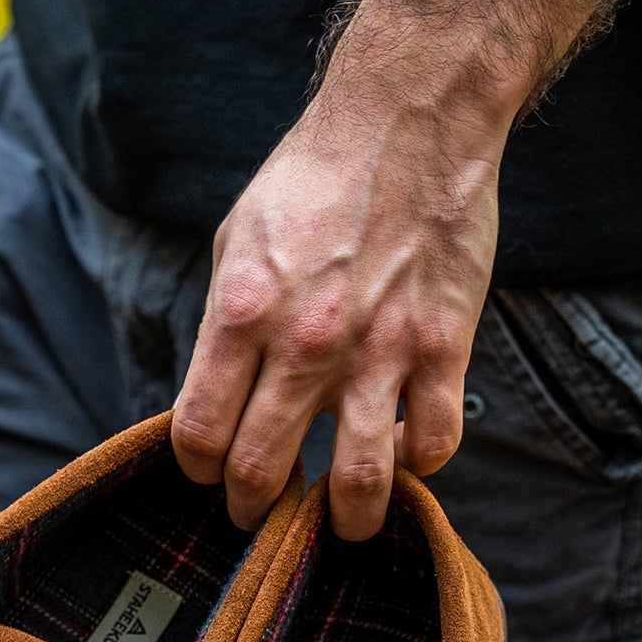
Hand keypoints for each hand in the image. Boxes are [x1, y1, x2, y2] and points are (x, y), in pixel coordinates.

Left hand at [169, 0, 641, 538]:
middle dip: (253, 506)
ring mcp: (379, 351)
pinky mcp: (443, 347)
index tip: (208, 473)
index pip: (199, 432)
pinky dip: (418, 465)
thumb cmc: (312, 178)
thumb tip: (216, 397)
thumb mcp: (236, 242)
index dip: (198, 469)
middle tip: (259, 513)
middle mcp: (305, 343)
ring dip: (346, 519)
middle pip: (261, 469)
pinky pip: (434, 442)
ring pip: (359, 482)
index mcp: (241, 314)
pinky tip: (406, 454)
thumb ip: (225, 326)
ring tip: (343, 523)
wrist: (408, 118)